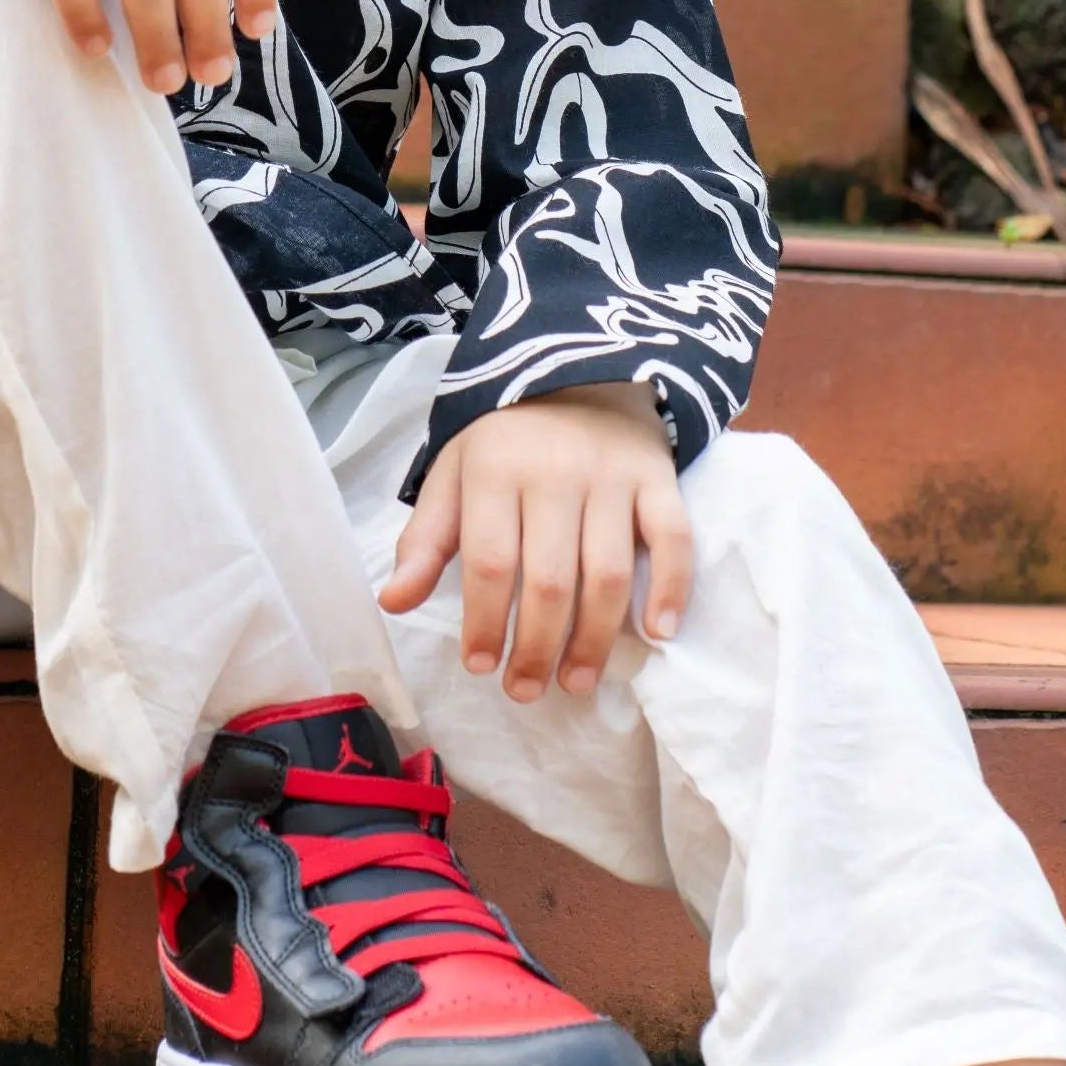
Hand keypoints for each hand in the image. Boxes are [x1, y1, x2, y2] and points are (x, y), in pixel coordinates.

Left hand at [378, 382, 692, 702]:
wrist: (579, 375)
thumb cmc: (507, 441)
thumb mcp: (454, 476)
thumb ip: (426, 542)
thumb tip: (393, 603)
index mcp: (495, 471)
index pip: (490, 562)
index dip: (486, 622)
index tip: (481, 667)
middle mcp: (555, 473)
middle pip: (549, 579)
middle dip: (537, 647)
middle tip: (527, 690)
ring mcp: (611, 477)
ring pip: (607, 572)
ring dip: (594, 638)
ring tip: (576, 681)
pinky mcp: (658, 479)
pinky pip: (672, 538)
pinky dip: (671, 587)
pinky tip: (659, 632)